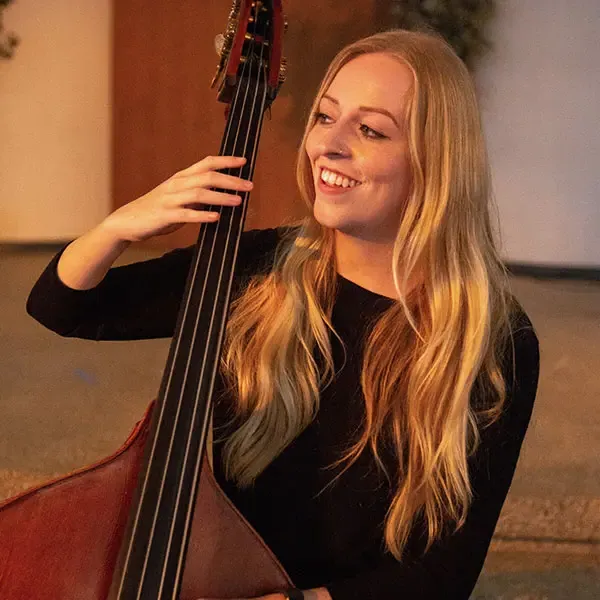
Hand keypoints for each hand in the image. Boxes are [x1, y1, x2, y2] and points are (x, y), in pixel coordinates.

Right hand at [102, 155, 252, 242]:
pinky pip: (186, 214)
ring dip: (220, 197)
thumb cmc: (158, 210)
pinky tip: (215, 218)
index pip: (206, 163)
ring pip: (199, 194)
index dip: (226, 161)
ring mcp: (170, 199)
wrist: (128, 221)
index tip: (244, 161)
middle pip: (207, 177)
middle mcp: (176, 184)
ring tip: (238, 202)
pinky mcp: (165, 216)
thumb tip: (222, 195)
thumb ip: (198, 194)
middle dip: (230, 180)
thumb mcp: (179, 198)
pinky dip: (202, 215)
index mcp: (181, 177)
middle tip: (249, 185)